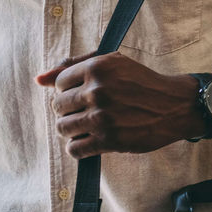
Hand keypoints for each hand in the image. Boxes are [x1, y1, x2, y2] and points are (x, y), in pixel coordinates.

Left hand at [36, 52, 200, 158]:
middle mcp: (97, 91)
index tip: (84, 94)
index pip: (59, 83)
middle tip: (89, 110)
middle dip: (70, 110)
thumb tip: (38, 80)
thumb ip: (74, 66)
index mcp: (97, 68)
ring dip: (74, 129)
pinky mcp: (109, 140)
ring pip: (63, 128)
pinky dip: (80, 147)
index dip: (69, 90)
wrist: (173, 105)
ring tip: (89, 126)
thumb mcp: (112, 63)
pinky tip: (93, 140)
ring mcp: (102, 117)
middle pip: (58, 107)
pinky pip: (75, 149)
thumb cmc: (140, 82)